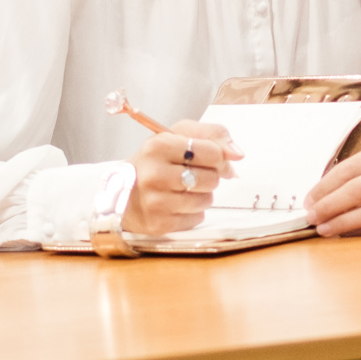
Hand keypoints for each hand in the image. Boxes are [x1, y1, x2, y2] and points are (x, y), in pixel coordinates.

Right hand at [120, 120, 240, 236]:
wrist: (123, 190)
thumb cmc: (157, 159)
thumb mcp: (179, 134)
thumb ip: (214, 135)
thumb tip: (238, 154)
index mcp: (158, 145)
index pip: (212, 152)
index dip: (217, 156)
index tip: (207, 158)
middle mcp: (154, 174)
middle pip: (212, 178)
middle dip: (209, 176)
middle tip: (191, 174)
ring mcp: (155, 202)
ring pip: (206, 200)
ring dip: (202, 195)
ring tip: (183, 189)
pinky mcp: (158, 224)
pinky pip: (197, 218)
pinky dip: (193, 212)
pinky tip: (176, 204)